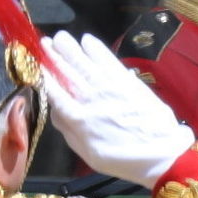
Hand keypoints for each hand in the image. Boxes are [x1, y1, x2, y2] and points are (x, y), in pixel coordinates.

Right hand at [37, 29, 194, 184]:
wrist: (162, 153)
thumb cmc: (123, 160)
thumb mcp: (88, 155)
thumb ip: (69, 132)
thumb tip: (55, 111)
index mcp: (79, 120)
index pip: (55, 93)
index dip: (44, 76)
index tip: (35, 64)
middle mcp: (92, 100)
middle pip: (68, 74)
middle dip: (54, 57)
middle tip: (44, 43)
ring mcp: (110, 88)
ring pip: (85, 64)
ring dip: (71, 48)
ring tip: (60, 37)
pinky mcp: (128, 81)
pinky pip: (108, 61)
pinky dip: (97, 50)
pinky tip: (87, 40)